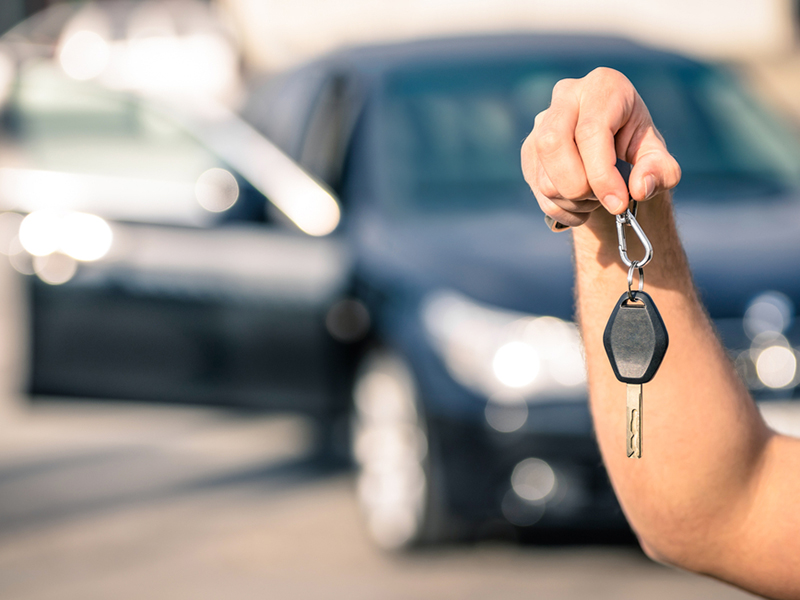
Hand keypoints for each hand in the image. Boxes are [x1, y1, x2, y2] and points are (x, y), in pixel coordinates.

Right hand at [521, 67, 680, 227]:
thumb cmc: (637, 149)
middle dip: (578, 187)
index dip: (602, 174)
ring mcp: (541, 123)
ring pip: (543, 175)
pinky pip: (538, 190)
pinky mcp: (529, 149)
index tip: (617, 203)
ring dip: (573, 202)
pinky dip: (562, 209)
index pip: (590, 131)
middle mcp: (566, 96)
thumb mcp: (659, 159)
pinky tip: (581, 203)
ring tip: (596, 198)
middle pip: (553, 144)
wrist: (613, 151)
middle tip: (603, 201)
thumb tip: (639, 188)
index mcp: (603, 86)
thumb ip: (661, 172)